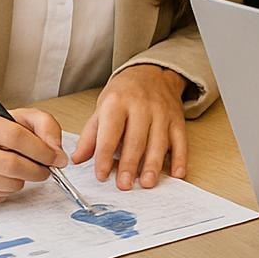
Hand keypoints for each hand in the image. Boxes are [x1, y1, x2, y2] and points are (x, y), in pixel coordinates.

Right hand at [0, 105, 65, 204]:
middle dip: (39, 170)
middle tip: (47, 169)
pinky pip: (0, 196)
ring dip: (24, 180)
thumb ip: (41, 123)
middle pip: (14, 166)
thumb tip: (57, 150)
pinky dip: (8, 188)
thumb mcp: (11, 116)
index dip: (42, 149)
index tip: (57, 157)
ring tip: (16, 168)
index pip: (16, 137)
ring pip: (10, 184)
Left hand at [73, 65, 187, 189]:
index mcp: (117, 102)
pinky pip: (181, 140)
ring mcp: (162, 113)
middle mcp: (141, 106)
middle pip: (136, 139)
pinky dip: (180, 158)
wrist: (151, 73)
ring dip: (153, 164)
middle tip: (124, 185)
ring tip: (147, 183)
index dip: (104, 156)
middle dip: (129, 164)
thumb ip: (91, 135)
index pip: (110, 132)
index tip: (101, 175)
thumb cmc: (124, 94)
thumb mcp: (102, 107)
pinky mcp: (177, 120)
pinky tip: (177, 173)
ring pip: (159, 142)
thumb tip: (78, 159)